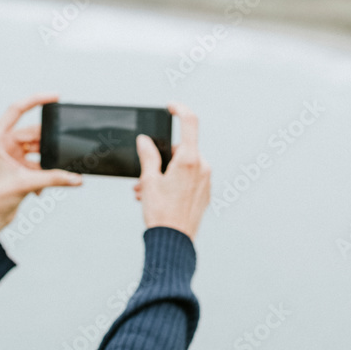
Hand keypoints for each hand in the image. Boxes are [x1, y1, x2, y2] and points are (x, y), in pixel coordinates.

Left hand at [0, 93, 82, 232]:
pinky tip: (40, 189)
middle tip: (60, 152)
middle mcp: (1, 142)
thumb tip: (77, 178)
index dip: (36, 100)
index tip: (55, 97)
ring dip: (45, 163)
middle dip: (47, 145)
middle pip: (32, 133)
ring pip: (36, 149)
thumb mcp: (27, 184)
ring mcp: (9, 153)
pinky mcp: (16, 165)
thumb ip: (55, 178)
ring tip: (46, 177)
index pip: (16, 110)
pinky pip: (36, 162)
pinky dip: (42, 173)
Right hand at [133, 102, 210, 239]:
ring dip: (164, 173)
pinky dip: (174, 182)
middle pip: (182, 149)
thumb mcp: (149, 180)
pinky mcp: (205, 194)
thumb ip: (148, 156)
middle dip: (162, 158)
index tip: (170, 107)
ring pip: (184, 166)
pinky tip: (158, 197)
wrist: (173, 242)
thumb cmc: (162, 214)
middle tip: (144, 175)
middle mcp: (202, 168)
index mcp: (190, 160)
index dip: (179, 109)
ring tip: (146, 191)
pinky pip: (189, 179)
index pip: (189, 122)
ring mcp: (206, 181)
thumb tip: (145, 141)